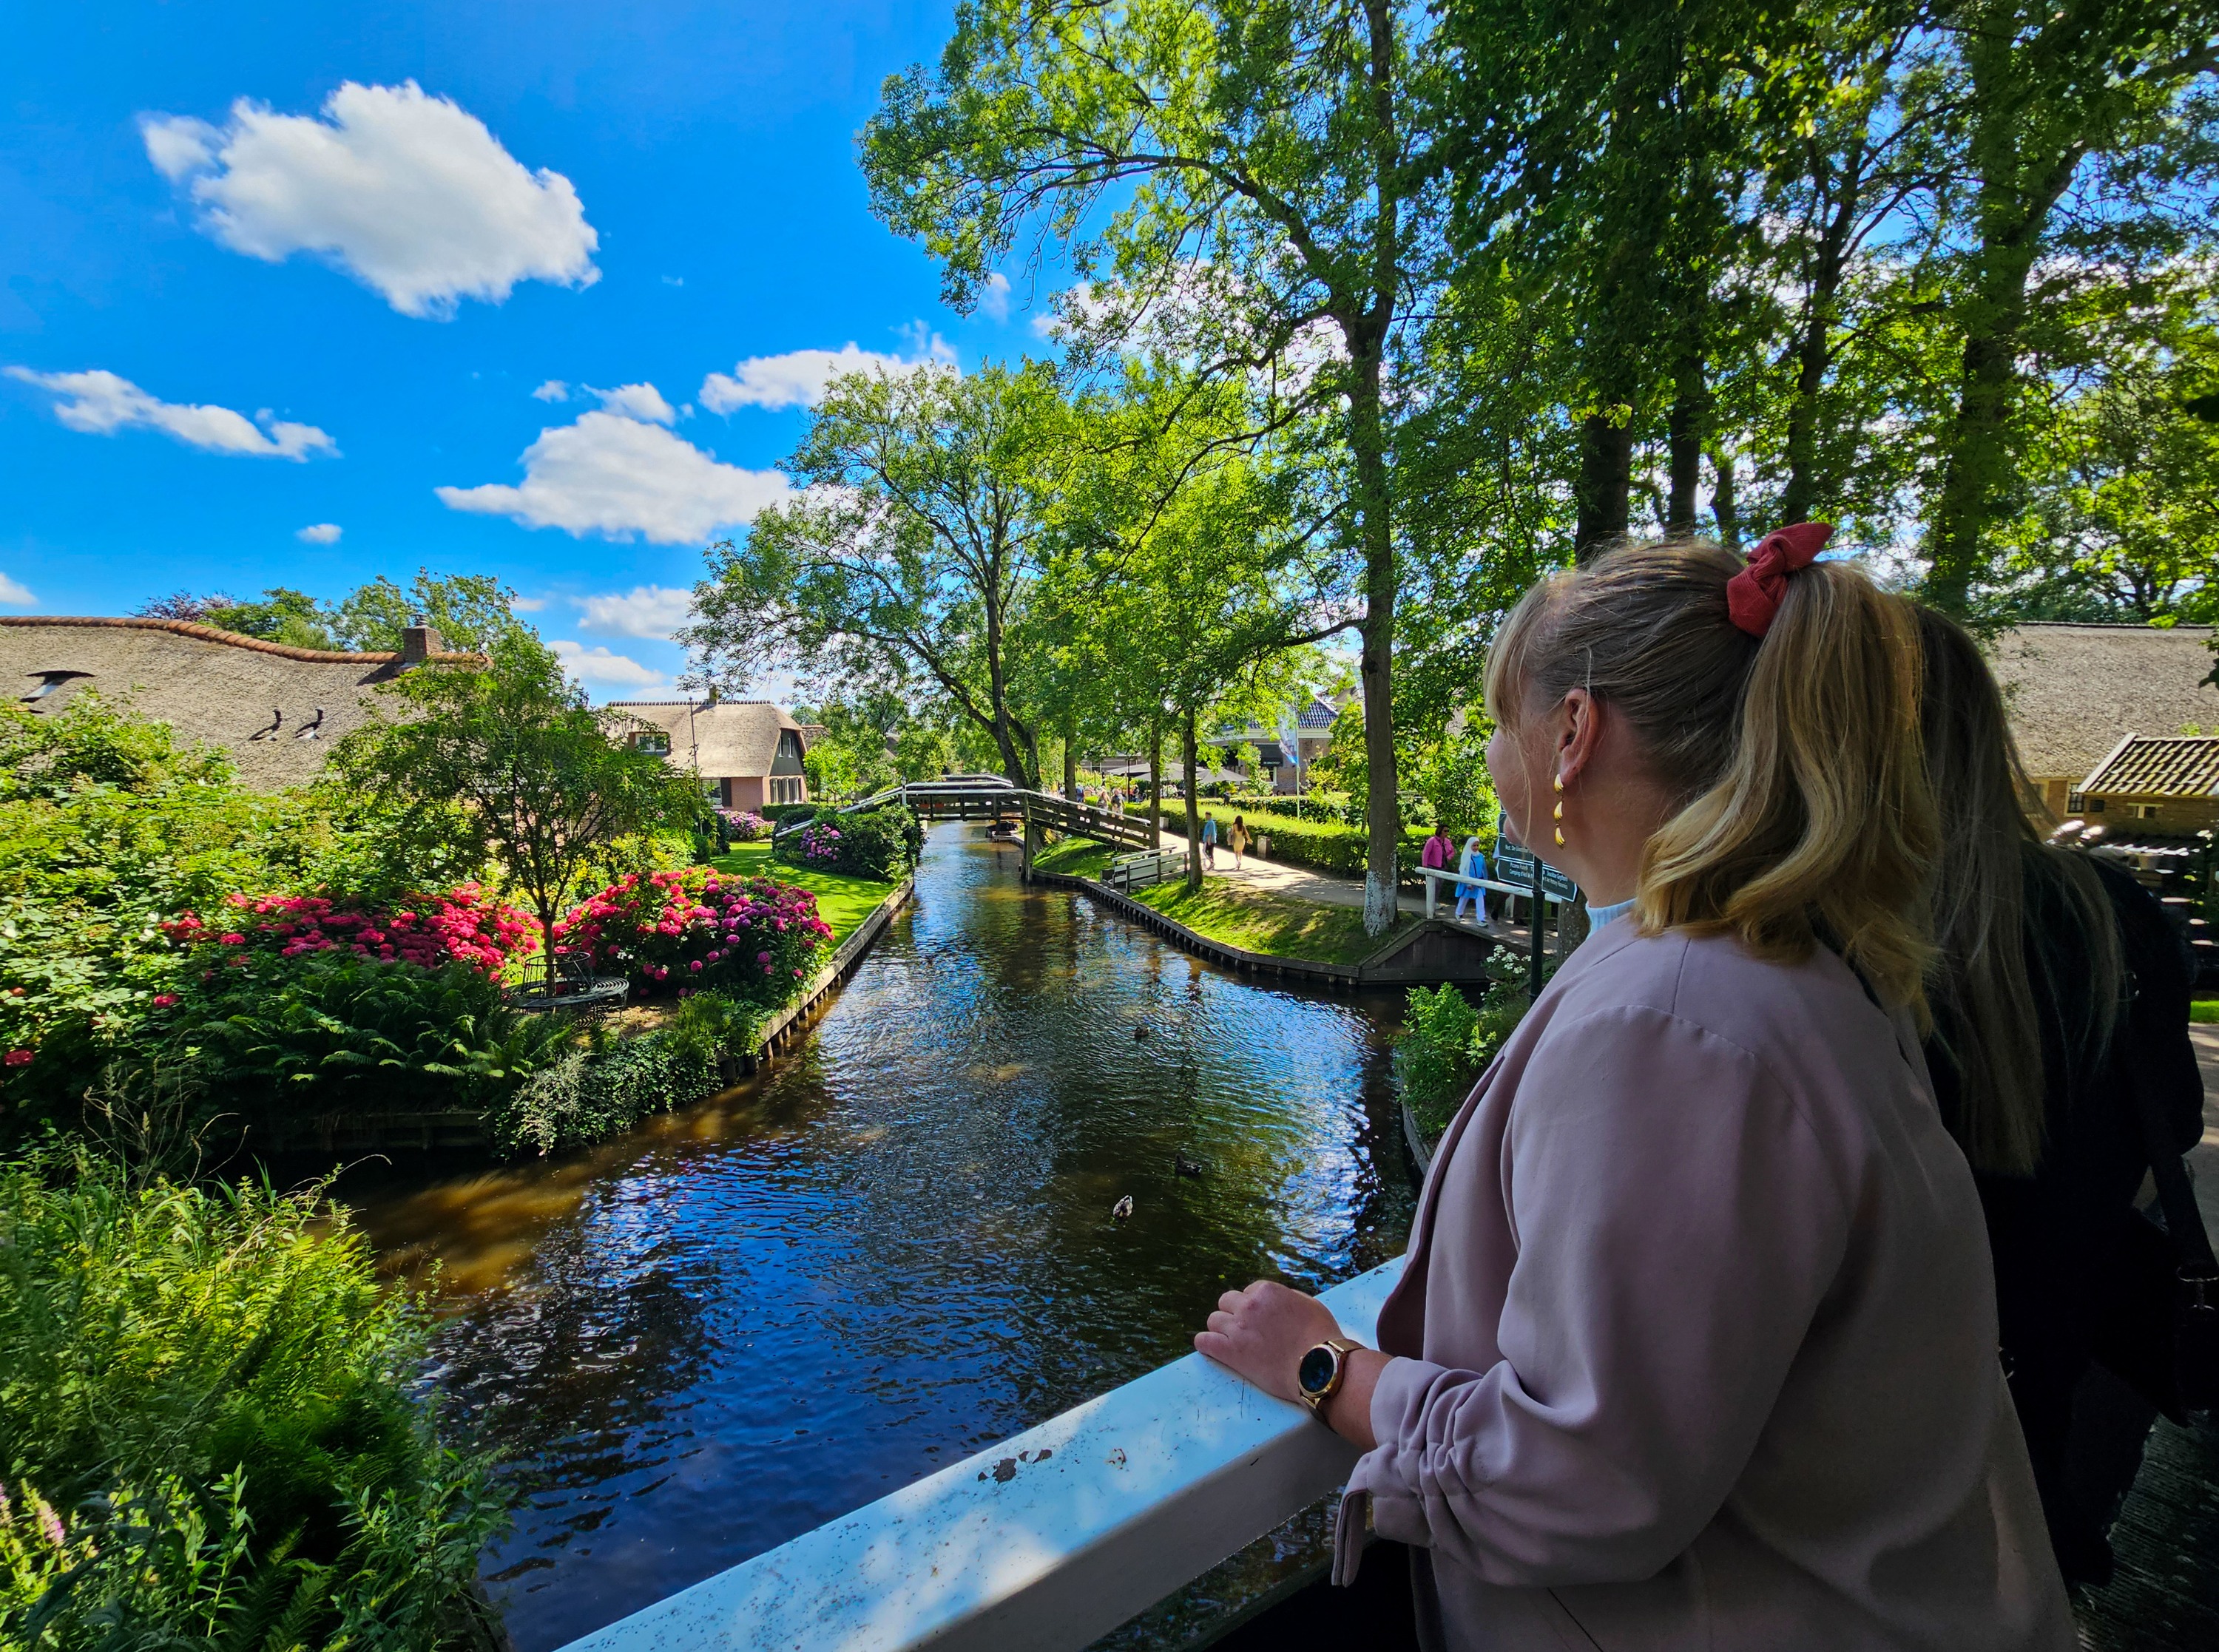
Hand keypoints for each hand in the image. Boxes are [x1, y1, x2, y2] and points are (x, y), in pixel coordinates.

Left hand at [1194, 1280, 1345, 1403]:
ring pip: (1213, 1320)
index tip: (1262, 1320)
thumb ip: (1287, 1297)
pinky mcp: (1231, 1352)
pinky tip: (1212, 1348)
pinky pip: (1204, 1341)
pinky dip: (1206, 1344)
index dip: (1255, 1307)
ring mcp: (1237, 1328)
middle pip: (1226, 1302)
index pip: (1248, 1292)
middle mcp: (1248, 1305)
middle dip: (1235, 1314)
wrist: (1319, 1367)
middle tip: (1246, 1330)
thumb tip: (1277, 1301)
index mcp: (1266, 1291)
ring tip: (1233, 1342)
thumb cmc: (1321, 1336)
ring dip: (1222, 1329)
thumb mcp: (1308, 1304)